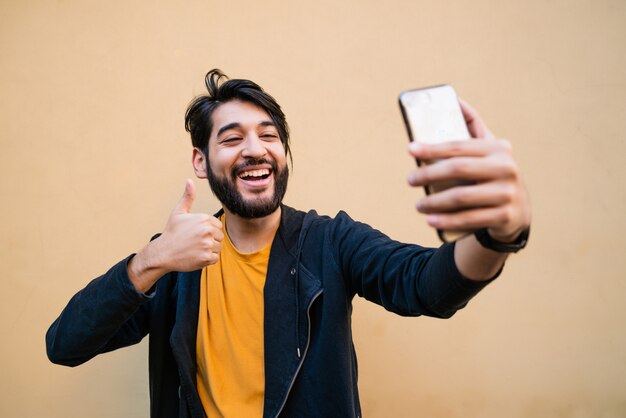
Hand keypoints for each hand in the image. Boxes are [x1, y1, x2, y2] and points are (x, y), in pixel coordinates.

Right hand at [128, 180, 222, 292]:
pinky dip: (207, 259)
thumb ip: (188, 196)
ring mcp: (206, 245)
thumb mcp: (178, 212)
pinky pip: (215, 258)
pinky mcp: (206, 258)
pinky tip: (195, 256)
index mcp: (203, 219)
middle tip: (194, 242)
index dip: (208, 230)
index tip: (196, 233)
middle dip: (210, 240)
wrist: (162, 253)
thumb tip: (189, 180)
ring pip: (218, 248)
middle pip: (219, 237)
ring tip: (195, 249)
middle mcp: (207, 231)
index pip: (217, 226)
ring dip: (209, 250)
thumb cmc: (171, 232)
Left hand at [407, 100, 530, 242]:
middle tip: (410, 180)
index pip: (459, 146)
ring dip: (434, 202)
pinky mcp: (505, 216)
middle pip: (458, 169)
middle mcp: (506, 168)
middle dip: (428, 175)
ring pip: (461, 197)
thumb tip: (454, 99)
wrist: (518, 210)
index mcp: (498, 148)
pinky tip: (430, 220)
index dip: (432, 147)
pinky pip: (469, 219)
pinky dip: (447, 221)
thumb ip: (473, 126)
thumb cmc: (492, 173)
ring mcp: (507, 193)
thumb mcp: (488, 149)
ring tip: (418, 205)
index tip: (411, 150)